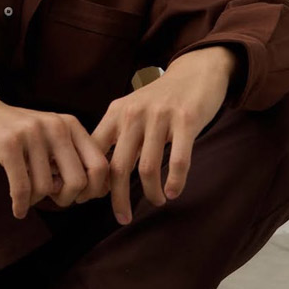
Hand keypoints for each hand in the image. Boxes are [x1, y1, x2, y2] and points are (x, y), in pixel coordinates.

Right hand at [0, 97, 110, 219]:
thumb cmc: (14, 132)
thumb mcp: (48, 137)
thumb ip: (70, 158)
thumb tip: (94, 192)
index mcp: (71, 125)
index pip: (100, 165)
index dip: (94, 190)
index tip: (79, 197)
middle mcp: (55, 126)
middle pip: (78, 181)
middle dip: (67, 199)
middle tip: (54, 200)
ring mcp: (32, 134)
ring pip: (47, 187)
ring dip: (36, 200)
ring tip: (27, 195)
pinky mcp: (8, 144)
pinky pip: (22, 188)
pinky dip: (21, 204)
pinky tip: (18, 209)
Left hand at [79, 47, 237, 223]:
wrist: (196, 71)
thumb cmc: (160, 99)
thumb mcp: (131, 110)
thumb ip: (115, 137)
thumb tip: (98, 177)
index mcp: (116, 113)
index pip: (94, 153)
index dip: (92, 180)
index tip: (93, 201)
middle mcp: (134, 114)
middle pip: (118, 167)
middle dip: (118, 198)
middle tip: (123, 217)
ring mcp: (160, 116)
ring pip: (147, 167)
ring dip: (151, 193)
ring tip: (157, 201)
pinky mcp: (186, 119)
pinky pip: (178, 160)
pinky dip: (175, 182)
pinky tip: (173, 192)